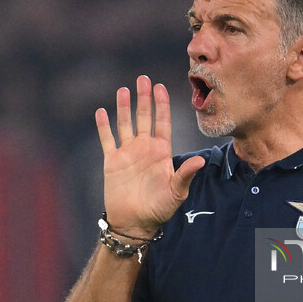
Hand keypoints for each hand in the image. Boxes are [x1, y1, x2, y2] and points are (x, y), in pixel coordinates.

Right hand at [95, 75, 204, 235]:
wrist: (135, 223)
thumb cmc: (159, 209)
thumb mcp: (176, 192)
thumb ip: (186, 174)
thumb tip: (201, 160)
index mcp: (162, 153)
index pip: (162, 123)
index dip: (162, 105)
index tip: (160, 87)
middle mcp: (145, 149)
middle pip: (144, 117)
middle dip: (144, 98)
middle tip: (143, 78)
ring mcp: (128, 154)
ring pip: (125, 124)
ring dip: (124, 107)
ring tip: (123, 89)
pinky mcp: (112, 162)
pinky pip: (107, 139)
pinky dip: (103, 126)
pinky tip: (101, 111)